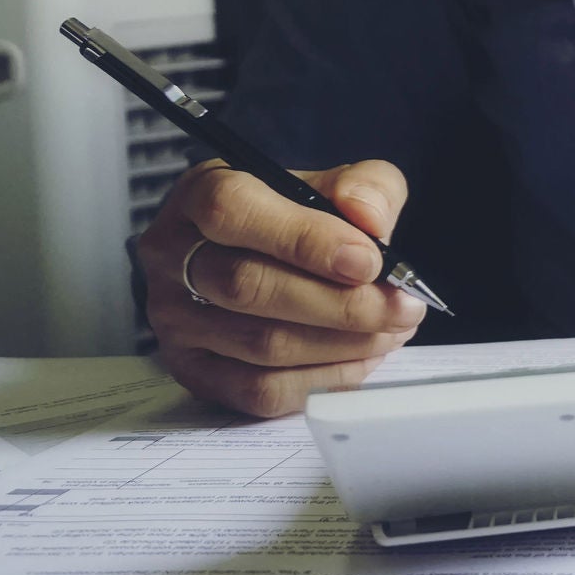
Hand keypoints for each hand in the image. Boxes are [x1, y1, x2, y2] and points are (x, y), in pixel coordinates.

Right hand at [138, 159, 425, 417]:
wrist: (262, 256)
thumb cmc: (298, 219)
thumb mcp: (335, 184)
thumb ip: (365, 188)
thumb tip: (372, 222)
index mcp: (200, 195)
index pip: (233, 211)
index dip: (305, 239)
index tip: (368, 261)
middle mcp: (172, 257)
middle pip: (249, 287)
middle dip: (342, 303)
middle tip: (402, 306)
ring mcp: (175, 320)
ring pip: (261, 344)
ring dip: (344, 343)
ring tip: (393, 328)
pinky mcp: (194, 371)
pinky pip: (261, 390)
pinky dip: (323, 378)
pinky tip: (362, 357)